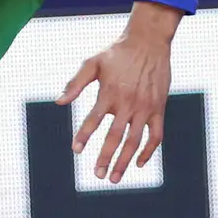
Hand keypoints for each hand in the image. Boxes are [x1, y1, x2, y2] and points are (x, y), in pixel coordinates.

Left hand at [57, 3, 180, 183]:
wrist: (149, 40)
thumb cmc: (118, 52)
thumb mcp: (93, 62)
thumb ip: (75, 83)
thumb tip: (58, 102)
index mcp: (109, 93)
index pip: (93, 120)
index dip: (83, 136)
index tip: (76, 150)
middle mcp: (128, 103)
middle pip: (114, 137)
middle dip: (104, 158)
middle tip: (97, 174)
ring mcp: (145, 108)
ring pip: (134, 141)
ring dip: (124, 161)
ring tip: (114, 177)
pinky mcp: (159, 108)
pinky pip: (156, 135)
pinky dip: (148, 151)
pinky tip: (139, 162)